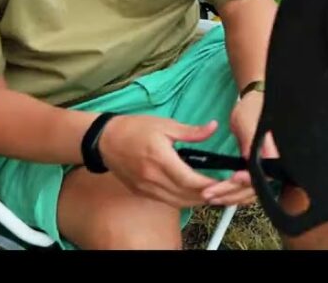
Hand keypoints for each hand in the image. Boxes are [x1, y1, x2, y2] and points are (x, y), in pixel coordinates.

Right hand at [96, 114, 220, 208]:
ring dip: (194, 200)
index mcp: (159, 158)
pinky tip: (191, 194)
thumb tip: (213, 127)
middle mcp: (152, 177)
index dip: (207, 183)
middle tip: (221, 189)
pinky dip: (181, 200)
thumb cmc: (135, 129)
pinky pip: (165, 201)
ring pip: (175, 202)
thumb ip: (191, 131)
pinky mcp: (140, 191)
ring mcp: (145, 187)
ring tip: (210, 193)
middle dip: (205, 195)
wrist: (105, 140)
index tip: (222, 181)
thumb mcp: (165, 124)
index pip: (188, 179)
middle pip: (184, 194)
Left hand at [204, 90, 278, 206]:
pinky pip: (245, 187)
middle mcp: (271, 165)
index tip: (232, 178)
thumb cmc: (253, 110)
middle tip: (208, 194)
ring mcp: (263, 169)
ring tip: (208, 196)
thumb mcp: (249, 123)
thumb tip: (249, 158)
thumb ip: (250, 141)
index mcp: (273, 154)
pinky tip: (217, 192)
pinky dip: (232, 192)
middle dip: (231, 193)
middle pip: (253, 188)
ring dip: (229, 196)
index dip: (248, 180)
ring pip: (248, 191)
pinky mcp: (254, 169)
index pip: (263, 175)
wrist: (255, 103)